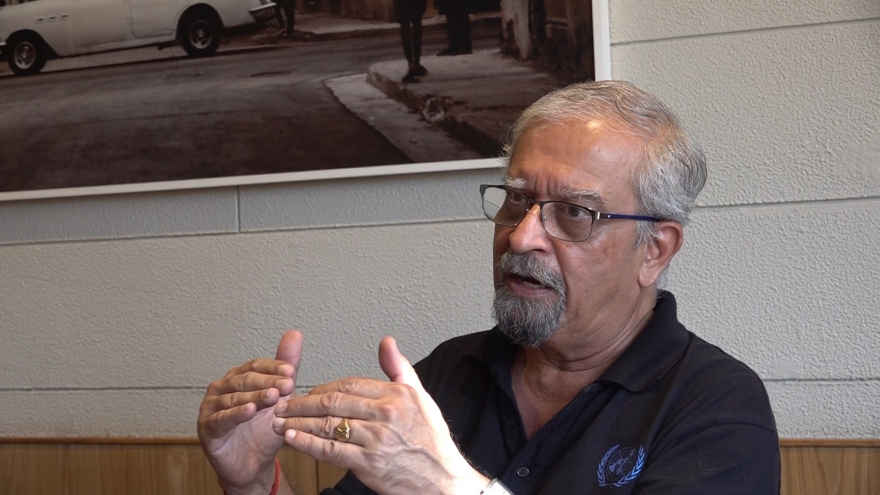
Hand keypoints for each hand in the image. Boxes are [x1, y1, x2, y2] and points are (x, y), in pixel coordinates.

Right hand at [198, 331, 302, 493]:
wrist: (253, 465)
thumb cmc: (264, 429)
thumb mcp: (280, 398)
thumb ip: (285, 368)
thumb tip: (295, 333)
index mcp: (238, 378)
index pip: (255, 367)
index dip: (273, 367)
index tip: (291, 370)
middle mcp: (222, 388)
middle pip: (245, 380)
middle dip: (267, 381)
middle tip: (286, 385)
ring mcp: (211, 408)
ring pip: (234, 398)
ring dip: (254, 396)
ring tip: (272, 396)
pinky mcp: (207, 428)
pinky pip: (221, 419)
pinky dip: (235, 414)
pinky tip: (249, 411)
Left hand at [272, 337, 488, 494]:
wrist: (443, 480)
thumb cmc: (432, 441)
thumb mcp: (421, 397)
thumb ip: (399, 368)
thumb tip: (386, 341)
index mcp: (396, 395)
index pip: (349, 384)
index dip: (323, 387)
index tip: (307, 392)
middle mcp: (385, 414)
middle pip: (333, 402)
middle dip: (302, 402)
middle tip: (283, 403)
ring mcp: (375, 439)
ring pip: (327, 425)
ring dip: (298, 421)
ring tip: (279, 420)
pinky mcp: (367, 463)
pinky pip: (329, 450)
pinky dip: (306, 443)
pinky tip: (292, 438)